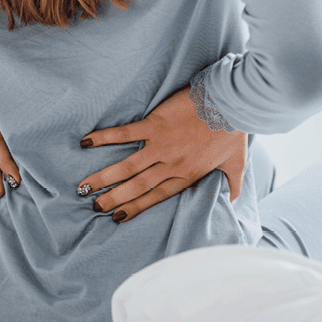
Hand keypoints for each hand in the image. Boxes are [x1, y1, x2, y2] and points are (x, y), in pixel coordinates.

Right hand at [78, 85, 247, 222]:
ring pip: (127, 167)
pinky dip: (104, 138)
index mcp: (188, 175)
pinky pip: (125, 133)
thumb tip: (233, 201)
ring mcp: (162, 146)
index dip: (136, 208)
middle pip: (138, 186)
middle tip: (94, 207)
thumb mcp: (237, 164)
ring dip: (103, 177)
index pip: (157, 197)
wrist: (232, 104)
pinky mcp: (156, 125)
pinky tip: (86, 143)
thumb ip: (233, 185)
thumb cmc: (234, 132)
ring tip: (84, 187)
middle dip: (114, 198)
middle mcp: (171, 165)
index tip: (118, 217)